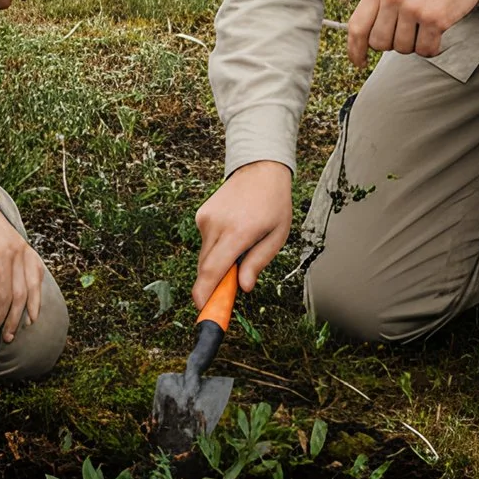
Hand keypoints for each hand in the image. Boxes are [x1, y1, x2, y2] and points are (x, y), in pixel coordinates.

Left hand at [0, 181, 43, 341]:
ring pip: (34, 283)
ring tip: (27, 325)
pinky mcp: (21, 242)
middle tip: (6, 337)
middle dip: (15, 319)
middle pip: (21, 294)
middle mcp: (16, 251)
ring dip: (31, 306)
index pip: (4, 296)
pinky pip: (36, 267)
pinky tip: (35, 299)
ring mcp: (22, 246)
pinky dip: (38, 285)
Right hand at [194, 160, 294, 308]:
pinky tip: (233, 233)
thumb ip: (258, 262)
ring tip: (241, 248)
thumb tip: (242, 287)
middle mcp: (217, 225)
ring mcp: (206, 218)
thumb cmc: (273, 203)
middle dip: (213, 284)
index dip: (205, 293)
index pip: (213, 270)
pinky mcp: (201, 215)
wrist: (260, 169)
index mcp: (238, 232)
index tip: (202, 308)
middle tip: (227, 293)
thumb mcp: (277, 235)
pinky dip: (216, 247)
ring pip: (205, 256)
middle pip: (206, 268)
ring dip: (218, 263)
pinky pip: (205, 242)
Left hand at [343, 0, 478, 70]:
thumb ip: (381, 3)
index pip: (357, 27)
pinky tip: (437, 31)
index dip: (355, 50)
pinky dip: (432, 47)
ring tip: (425, 23)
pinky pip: (426, 50)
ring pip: (403, 49)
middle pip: (380, 43)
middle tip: (408, 31)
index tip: (359, 62)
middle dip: (393, 44)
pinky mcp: (435, 19)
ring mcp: (413, 9)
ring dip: (415, 43)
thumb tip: (367, 38)